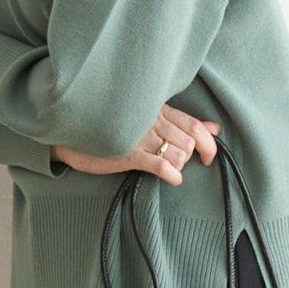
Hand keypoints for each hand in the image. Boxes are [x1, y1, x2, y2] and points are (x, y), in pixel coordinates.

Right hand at [52, 106, 219, 184]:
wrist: (74, 134)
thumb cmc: (112, 127)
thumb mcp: (150, 119)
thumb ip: (182, 123)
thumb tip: (214, 128)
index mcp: (157, 109)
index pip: (193, 124)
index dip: (208, 142)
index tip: (208, 156)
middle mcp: (151, 120)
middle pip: (188, 141)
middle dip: (190, 157)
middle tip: (178, 163)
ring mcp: (140, 136)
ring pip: (177, 154)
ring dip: (178, 165)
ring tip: (167, 168)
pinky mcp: (128, 153)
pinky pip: (160, 164)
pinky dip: (171, 174)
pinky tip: (171, 178)